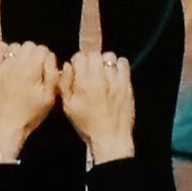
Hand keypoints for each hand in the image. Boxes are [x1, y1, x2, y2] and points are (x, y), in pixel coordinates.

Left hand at [0, 41, 58, 161]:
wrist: (6, 124)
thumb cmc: (31, 113)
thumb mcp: (49, 97)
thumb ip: (53, 75)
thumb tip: (51, 58)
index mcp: (32, 69)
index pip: (43, 49)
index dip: (47, 57)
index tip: (46, 68)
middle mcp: (17, 63)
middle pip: (29, 45)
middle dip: (35, 53)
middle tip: (36, 68)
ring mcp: (3, 65)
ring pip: (15, 46)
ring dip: (21, 53)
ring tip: (23, 66)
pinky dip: (6, 51)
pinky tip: (10, 61)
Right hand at [59, 50, 135, 165]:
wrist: (110, 137)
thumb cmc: (87, 124)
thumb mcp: (68, 106)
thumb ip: (64, 84)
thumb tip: (67, 66)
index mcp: (84, 83)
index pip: (79, 56)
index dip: (77, 61)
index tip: (78, 69)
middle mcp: (100, 78)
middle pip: (94, 53)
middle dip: (90, 59)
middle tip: (89, 70)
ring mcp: (116, 80)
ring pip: (109, 56)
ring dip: (104, 62)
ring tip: (102, 73)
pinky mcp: (127, 84)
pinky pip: (124, 63)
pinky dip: (118, 65)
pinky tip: (114, 75)